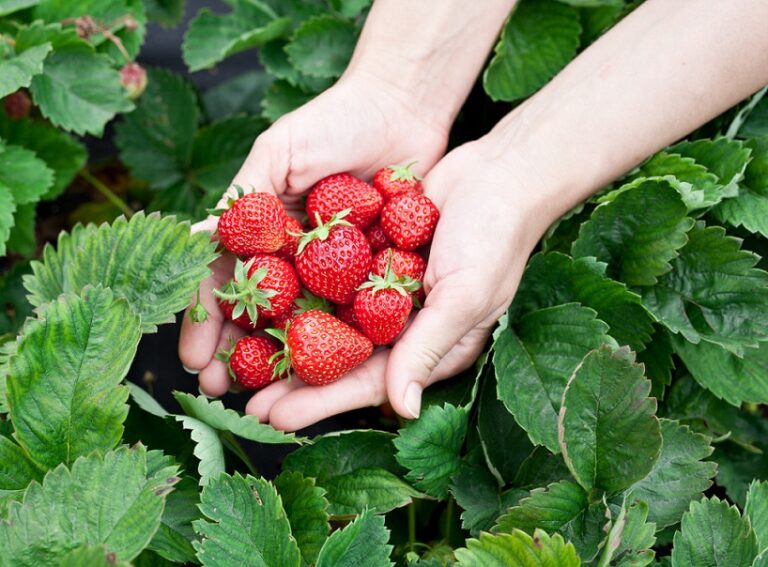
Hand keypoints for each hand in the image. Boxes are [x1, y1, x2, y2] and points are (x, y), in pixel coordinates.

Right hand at [178, 74, 448, 397]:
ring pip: (303, 322)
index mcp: (261, 230)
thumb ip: (243, 199)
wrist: (402, 108)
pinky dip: (337, 342)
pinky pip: (352, 311)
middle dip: (238, 354)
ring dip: (281, 361)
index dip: (206, 322)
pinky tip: (324, 373)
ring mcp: (332, 267)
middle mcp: (292, 255)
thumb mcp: (278, 153)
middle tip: (223, 391)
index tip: (195, 360)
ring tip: (266, 397)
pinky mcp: (373, 271)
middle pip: (260, 314)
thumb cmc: (335, 121)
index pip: (224, 283)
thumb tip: (196, 242)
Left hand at [242, 140, 552, 429]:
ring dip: (285, 335)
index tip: (273, 415)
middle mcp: (399, 323)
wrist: (500, 173)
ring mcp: (382, 289)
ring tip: (237, 353)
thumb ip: (427, 349)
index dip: (319, 401)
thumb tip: (403, 410)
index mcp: (426, 344)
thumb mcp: (465, 297)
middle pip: (336, 357)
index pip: (365, 381)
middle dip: (291, 378)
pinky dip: (297, 284)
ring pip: (326, 319)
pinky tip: (259, 293)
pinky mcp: (370, 256)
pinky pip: (328, 275)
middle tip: (242, 396)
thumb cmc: (496, 239)